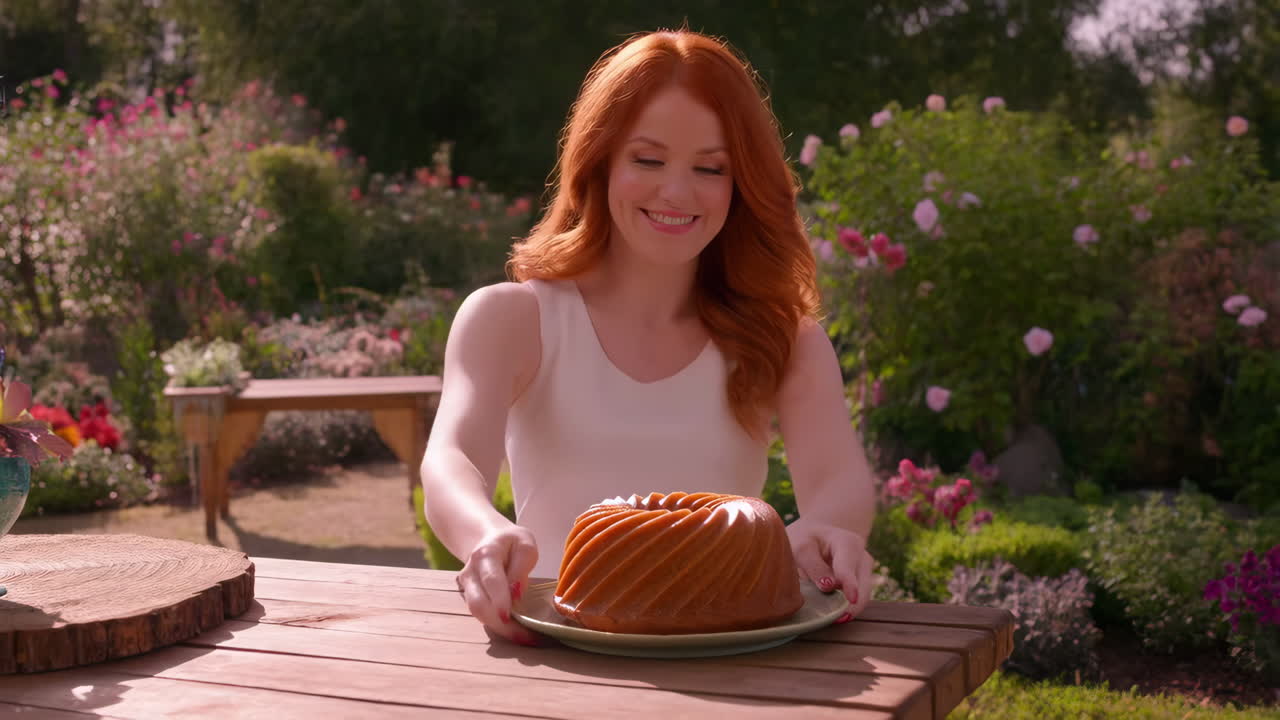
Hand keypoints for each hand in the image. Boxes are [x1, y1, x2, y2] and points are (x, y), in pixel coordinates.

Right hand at [455, 523, 540, 645]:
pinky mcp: (470, 599)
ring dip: (501, 629)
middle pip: (478, 603)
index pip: (491, 579)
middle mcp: (471, 572)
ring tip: (525, 637)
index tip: (509, 616)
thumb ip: (521, 567)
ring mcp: (467, 587)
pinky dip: (498, 627)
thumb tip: (516, 593)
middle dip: (500, 624)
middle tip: (525, 636)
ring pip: (478, 614)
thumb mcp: (524, 544)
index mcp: (486, 554)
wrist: (488, 540)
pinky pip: (482, 616)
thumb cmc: (511, 543)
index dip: (499, 599)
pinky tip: (516, 633)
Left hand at [786, 518, 874, 622]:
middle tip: (837, 619)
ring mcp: (865, 571)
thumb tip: (828, 587)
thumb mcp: (802, 547)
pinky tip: (836, 615)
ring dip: (850, 608)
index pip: (848, 566)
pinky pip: (858, 599)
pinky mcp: (862, 583)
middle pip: (863, 585)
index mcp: (847, 542)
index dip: (850, 583)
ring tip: (835, 619)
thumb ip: (814, 566)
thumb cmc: (806, 540)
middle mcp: (862, 556)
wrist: (816, 536)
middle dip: (853, 604)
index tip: (852, 598)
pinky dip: (848, 607)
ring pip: (863, 596)